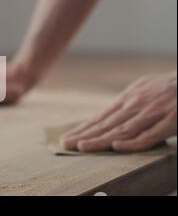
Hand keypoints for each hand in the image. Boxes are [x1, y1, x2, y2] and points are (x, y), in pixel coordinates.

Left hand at [60, 72, 176, 152]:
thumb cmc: (168, 87)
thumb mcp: (142, 89)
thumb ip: (126, 103)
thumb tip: (106, 116)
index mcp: (128, 98)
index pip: (101, 118)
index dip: (83, 129)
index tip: (67, 137)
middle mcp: (136, 105)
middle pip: (106, 125)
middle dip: (84, 135)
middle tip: (66, 144)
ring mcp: (152, 113)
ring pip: (123, 130)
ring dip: (101, 139)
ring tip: (83, 146)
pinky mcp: (171, 121)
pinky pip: (150, 134)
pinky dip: (133, 142)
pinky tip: (117, 146)